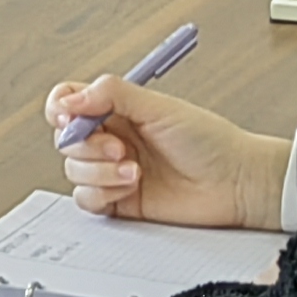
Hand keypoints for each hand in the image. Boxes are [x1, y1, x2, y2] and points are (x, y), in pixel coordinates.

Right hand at [46, 75, 286, 226]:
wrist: (236, 184)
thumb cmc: (210, 142)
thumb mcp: (160, 107)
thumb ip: (111, 94)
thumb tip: (70, 99)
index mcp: (118, 110)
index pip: (68, 102)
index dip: (60, 109)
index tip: (70, 117)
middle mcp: (111, 139)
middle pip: (66, 140)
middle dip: (87, 145)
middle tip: (119, 148)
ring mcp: (113, 172)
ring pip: (74, 171)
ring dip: (100, 172)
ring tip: (135, 170)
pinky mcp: (119, 202)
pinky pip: (86, 199)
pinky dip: (101, 193)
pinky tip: (130, 188)